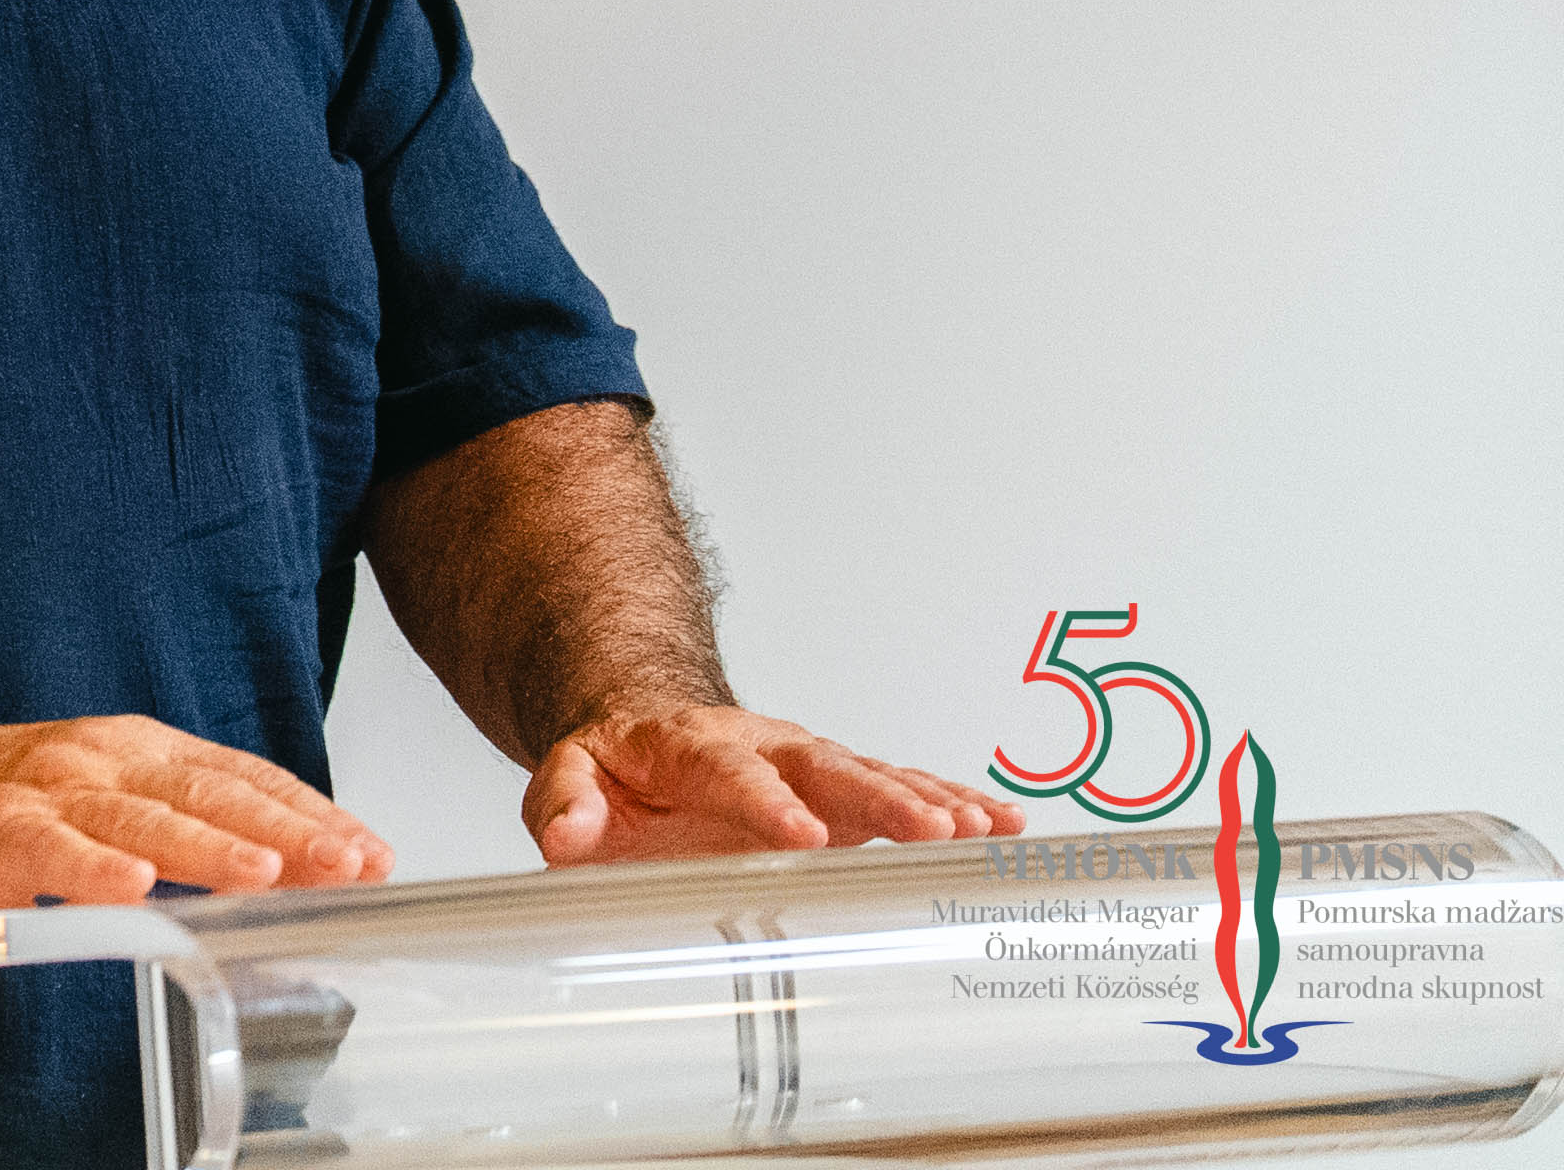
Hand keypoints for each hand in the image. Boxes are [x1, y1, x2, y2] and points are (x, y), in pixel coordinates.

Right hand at [0, 715, 393, 909]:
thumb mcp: (96, 798)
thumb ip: (173, 825)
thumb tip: (273, 868)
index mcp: (133, 748)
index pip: (240, 775)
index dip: (308, 810)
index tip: (371, 847)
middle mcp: (99, 757)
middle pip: (209, 791)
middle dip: (290, 828)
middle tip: (353, 862)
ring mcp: (45, 789)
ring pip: (143, 818)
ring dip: (210, 845)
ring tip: (270, 870)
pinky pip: (50, 849)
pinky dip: (92, 867)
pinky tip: (132, 887)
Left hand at [525, 706, 1022, 864]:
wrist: (642, 728)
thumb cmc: (615, 766)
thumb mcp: (569, 777)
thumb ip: (565, 804)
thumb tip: (563, 836)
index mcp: (692, 747)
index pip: (732, 775)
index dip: (766, 804)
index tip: (800, 835)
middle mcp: (763, 748)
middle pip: (826, 769)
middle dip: (881, 798)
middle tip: (932, 830)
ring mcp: (808, 766)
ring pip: (875, 777)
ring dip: (930, 802)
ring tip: (982, 829)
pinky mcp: (840, 787)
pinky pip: (902, 791)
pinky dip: (950, 804)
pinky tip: (999, 824)